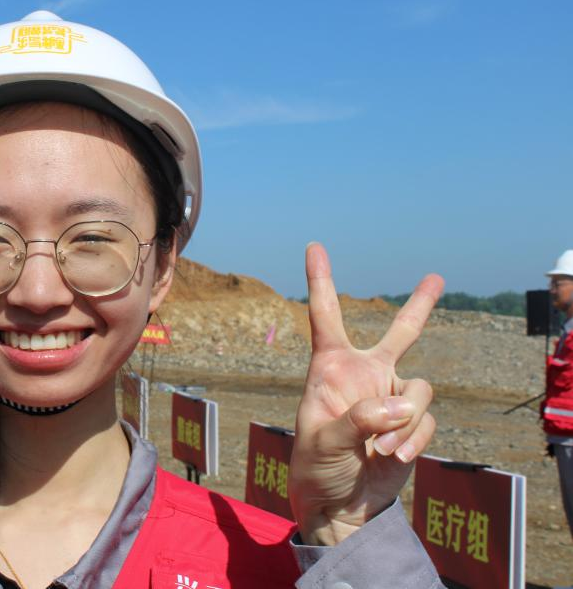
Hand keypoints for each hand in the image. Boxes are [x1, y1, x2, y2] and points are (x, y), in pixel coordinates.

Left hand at [288, 243, 442, 545]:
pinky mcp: (412, 422)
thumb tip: (400, 404)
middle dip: (420, 306)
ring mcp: (392, 398)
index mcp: (330, 368)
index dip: (321, 281)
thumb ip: (359, 420)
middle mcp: (365, 375)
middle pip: (399, 333)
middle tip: (435, 277)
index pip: (325, 316)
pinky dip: (412, 441)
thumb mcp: (324, 442)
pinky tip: (393, 458)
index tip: (314, 246)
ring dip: (405, 423)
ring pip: (420, 391)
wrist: (340, 504)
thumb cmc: (317, 467)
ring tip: (380, 449)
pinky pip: (426, 422)